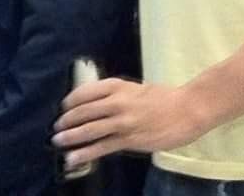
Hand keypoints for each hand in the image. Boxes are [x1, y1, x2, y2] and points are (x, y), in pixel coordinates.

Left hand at [52, 78, 207, 166]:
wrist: (187, 109)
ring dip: (70, 136)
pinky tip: (73, 158)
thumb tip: (97, 103)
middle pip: (83, 111)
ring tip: (57, 141)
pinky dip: (85, 152)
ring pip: (89, 129)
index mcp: (116, 86)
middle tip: (55, 127)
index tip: (62, 108)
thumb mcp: (135, 88)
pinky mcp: (129, 139)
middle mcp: (115, 101)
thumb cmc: (164, 97)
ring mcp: (122, 121)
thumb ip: (116, 94)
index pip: (84, 92)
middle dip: (66, 120)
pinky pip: (102, 147)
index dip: (70, 101)